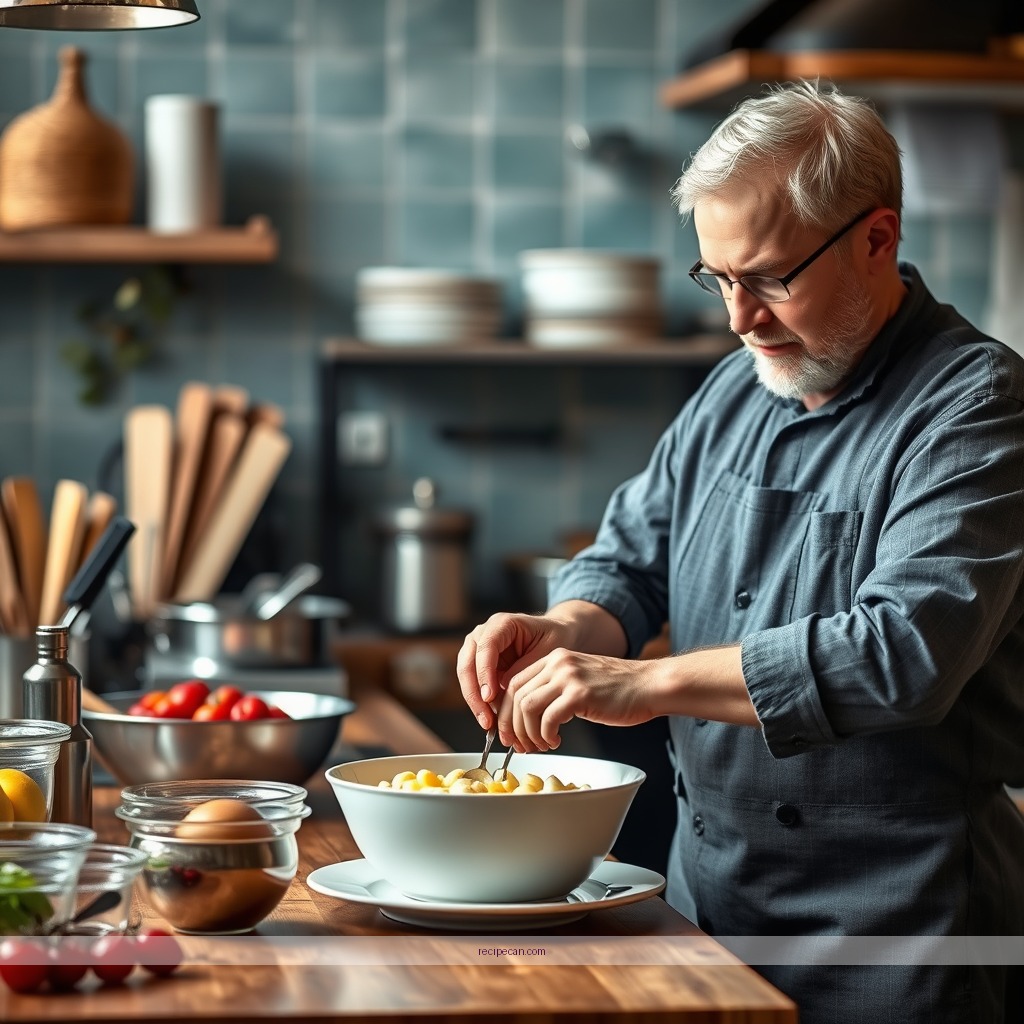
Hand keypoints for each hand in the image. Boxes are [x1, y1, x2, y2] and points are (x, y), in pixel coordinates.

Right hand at [457, 612, 572, 729]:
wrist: (558, 636)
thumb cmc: (556, 638)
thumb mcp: (548, 651)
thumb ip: (525, 667)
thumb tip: (504, 688)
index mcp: (502, 623)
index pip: (485, 646)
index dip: (484, 672)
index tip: (490, 696)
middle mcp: (485, 634)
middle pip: (468, 663)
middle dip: (474, 693)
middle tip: (486, 718)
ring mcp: (479, 649)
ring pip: (466, 677)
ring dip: (475, 702)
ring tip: (488, 724)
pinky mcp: (480, 666)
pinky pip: (475, 686)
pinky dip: (481, 703)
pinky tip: (491, 720)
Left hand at [502, 649, 657, 751]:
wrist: (649, 685)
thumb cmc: (617, 690)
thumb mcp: (579, 681)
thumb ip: (554, 689)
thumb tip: (526, 716)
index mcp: (554, 658)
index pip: (513, 683)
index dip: (506, 711)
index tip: (510, 732)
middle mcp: (557, 663)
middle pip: (515, 696)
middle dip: (512, 726)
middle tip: (520, 746)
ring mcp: (568, 677)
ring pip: (527, 707)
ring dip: (529, 733)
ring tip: (541, 745)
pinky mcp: (580, 694)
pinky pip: (548, 718)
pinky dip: (546, 736)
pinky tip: (556, 741)